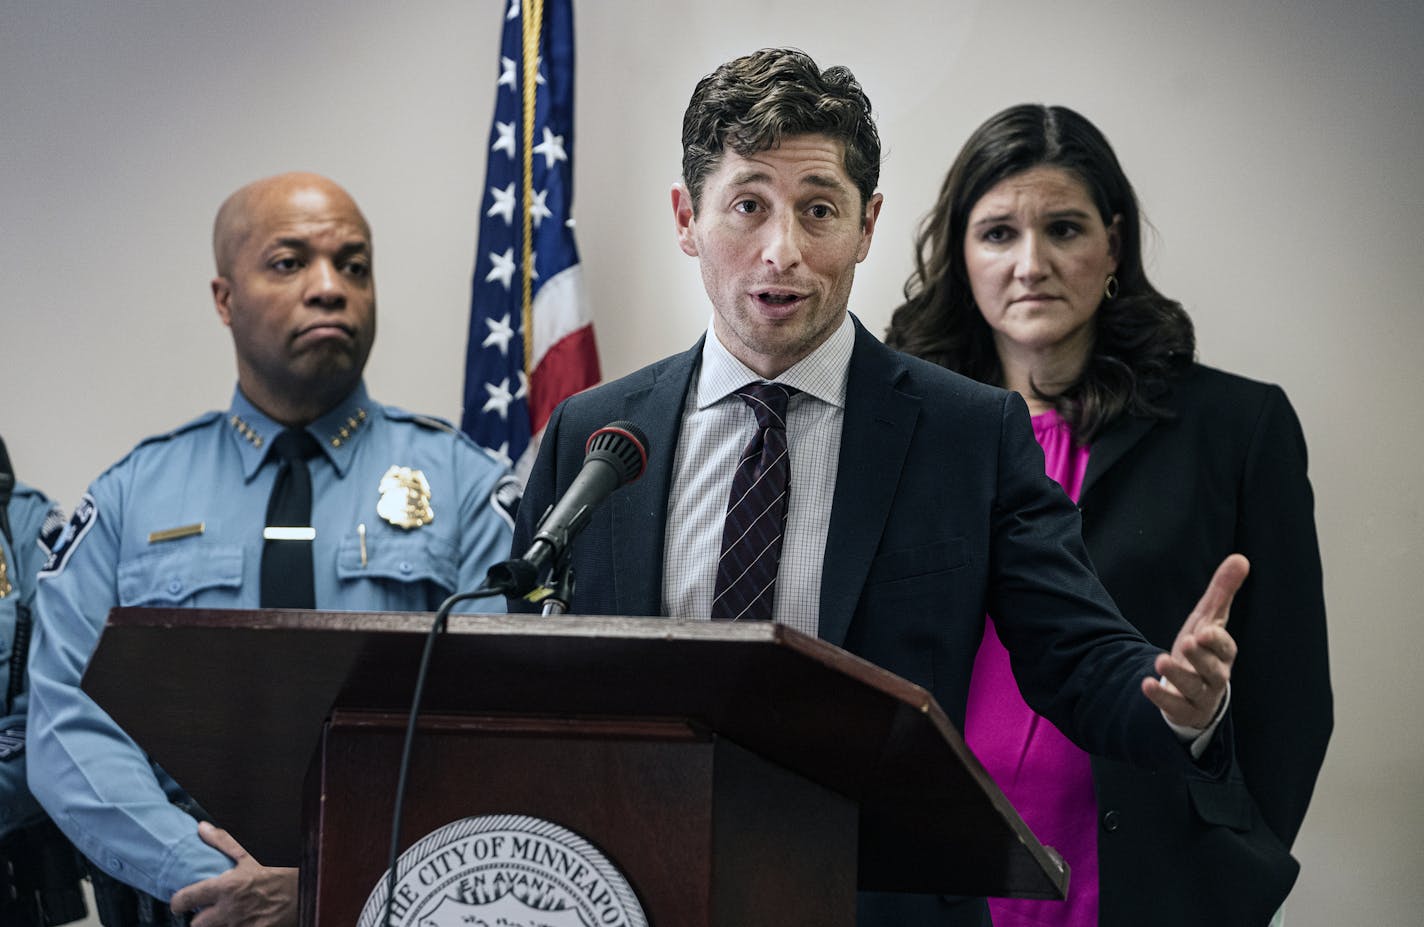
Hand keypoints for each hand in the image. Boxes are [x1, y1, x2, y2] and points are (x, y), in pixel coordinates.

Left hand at [170, 821, 297, 926]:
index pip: (187, 899)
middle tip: (209, 909)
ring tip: (228, 914)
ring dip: (219, 924)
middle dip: (200, 918)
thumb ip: (223, 841)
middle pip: (197, 925)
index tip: (179, 903)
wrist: (310, 885)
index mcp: (226, 886)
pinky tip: (244, 920)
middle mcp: (231, 909)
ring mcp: (243, 925)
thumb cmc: (280, 867)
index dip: (178, 902)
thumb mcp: (251, 852)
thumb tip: (202, 828)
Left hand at [1142, 554, 1247, 729]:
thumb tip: (1240, 558)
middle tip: (1187, 642)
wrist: (1193, 690)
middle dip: (1201, 657)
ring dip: (1178, 675)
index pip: (1226, 648)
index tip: (1205, 631)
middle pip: (1213, 670)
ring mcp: (1200, 695)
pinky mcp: (1183, 709)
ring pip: (1194, 688)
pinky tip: (1146, 684)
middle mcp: (1216, 676)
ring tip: (1160, 660)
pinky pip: (1174, 706)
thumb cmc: (1203, 650)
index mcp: (1223, 654)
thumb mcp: (1209, 620)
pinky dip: (1161, 697)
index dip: (1217, 642)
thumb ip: (1222, 591)